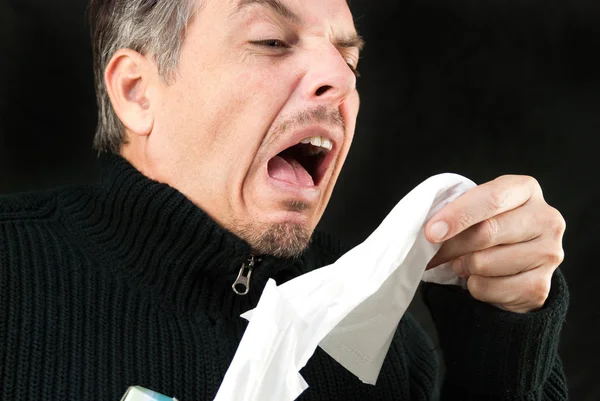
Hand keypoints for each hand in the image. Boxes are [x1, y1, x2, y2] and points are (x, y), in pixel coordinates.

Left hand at [425, 175, 565, 312]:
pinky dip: (475, 286)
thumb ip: (461, 213)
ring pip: (485, 263)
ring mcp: (549, 253)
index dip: (458, 214)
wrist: (515, 265)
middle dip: (453, 245)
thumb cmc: (489, 229)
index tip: (431, 231)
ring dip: (464, 266)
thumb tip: (434, 231)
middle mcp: (546, 218)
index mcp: (527, 190)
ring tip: (465, 262)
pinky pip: (490, 288)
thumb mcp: (477, 211)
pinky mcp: (541, 286)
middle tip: (436, 253)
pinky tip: (481, 278)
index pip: (492, 198)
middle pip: (487, 232)